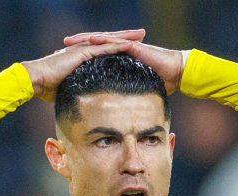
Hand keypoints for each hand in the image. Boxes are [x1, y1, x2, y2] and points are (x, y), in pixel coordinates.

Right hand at [23, 31, 142, 101]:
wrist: (35, 80)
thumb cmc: (47, 87)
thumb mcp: (68, 88)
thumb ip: (77, 91)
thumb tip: (84, 104)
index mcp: (81, 57)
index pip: (103, 49)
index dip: (117, 46)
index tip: (132, 46)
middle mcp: (83, 49)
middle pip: (109, 41)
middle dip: (126, 37)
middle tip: (142, 34)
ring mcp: (82, 50)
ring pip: (108, 41)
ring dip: (125, 38)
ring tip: (140, 35)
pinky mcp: (81, 53)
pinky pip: (102, 48)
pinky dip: (115, 46)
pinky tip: (128, 45)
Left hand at [64, 30, 183, 93]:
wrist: (177, 74)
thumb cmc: (162, 83)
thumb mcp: (137, 91)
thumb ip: (126, 98)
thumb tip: (118, 114)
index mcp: (119, 59)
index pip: (97, 56)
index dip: (80, 57)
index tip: (64, 61)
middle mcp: (122, 50)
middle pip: (95, 45)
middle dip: (77, 46)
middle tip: (61, 47)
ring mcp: (128, 46)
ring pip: (102, 40)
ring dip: (85, 40)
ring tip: (70, 42)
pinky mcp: (134, 47)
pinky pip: (116, 42)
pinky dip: (103, 41)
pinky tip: (91, 41)